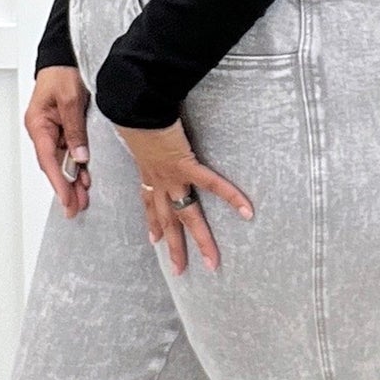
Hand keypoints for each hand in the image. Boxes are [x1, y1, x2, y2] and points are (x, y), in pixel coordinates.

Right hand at [27, 66, 90, 216]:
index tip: (67, 200)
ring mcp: (52, 130)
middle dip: (66, 188)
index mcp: (38, 124)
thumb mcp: (71, 100)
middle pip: (54, 165)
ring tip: (83, 199)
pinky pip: (69, 151)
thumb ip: (75, 130)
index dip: (59, 183)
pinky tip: (85, 178)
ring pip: (62, 161)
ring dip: (72, 179)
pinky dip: (77, 165)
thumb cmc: (62, 73)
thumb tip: (79, 158)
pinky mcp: (63, 127)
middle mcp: (42, 130)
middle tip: (76, 208)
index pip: (48, 160)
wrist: (65, 57)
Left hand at [115, 117, 253, 272]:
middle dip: (175, 248)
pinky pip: (211, 184)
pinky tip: (246, 210)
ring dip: (200, 239)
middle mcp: (158, 180)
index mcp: (147, 173)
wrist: (133, 108)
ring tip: (212, 261)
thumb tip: (149, 128)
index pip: (150, 204)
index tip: (155, 242)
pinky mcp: (185, 164)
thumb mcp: (137, 130)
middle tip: (180, 271)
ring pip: (187, 215)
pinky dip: (230, 196)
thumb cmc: (135, 114)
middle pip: (168, 221)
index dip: (153, 224)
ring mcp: (172, 176)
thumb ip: (145, 135)